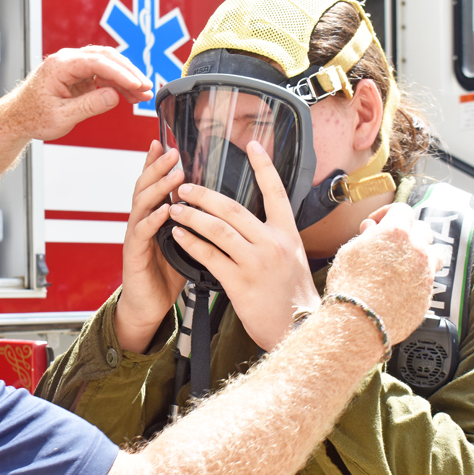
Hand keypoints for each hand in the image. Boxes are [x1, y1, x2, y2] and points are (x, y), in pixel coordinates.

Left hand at [3, 46, 152, 142]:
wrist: (18, 118)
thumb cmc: (33, 116)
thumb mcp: (62, 116)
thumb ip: (89, 106)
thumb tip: (113, 96)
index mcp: (60, 65)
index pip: (97, 62)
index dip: (121, 73)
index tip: (137, 85)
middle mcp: (67, 60)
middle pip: (106, 57)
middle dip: (129, 72)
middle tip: (146, 87)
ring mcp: (73, 65)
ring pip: (107, 64)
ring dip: (126, 78)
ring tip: (143, 95)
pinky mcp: (78, 74)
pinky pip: (102, 74)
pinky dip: (117, 84)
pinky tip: (130, 95)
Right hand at [114, 141, 186, 353]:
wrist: (149, 306)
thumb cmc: (167, 275)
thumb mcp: (186, 243)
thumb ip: (195, 224)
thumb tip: (220, 207)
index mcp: (153, 217)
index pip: (154, 183)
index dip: (157, 163)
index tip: (165, 142)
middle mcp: (141, 222)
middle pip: (144, 186)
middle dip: (157, 167)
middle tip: (172, 151)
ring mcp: (135, 237)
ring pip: (141, 205)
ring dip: (157, 188)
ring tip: (172, 175)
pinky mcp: (133, 255)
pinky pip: (141, 234)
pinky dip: (153, 220)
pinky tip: (164, 211)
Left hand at [167, 141, 319, 350]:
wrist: (299, 329)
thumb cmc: (291, 298)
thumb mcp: (292, 260)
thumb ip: (273, 239)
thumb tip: (251, 224)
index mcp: (288, 234)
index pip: (276, 192)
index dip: (264, 167)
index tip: (252, 145)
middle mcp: (273, 243)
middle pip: (234, 208)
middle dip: (205, 194)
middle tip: (184, 186)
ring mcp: (257, 262)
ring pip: (218, 229)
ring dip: (192, 216)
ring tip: (174, 208)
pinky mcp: (240, 282)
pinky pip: (209, 256)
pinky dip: (190, 242)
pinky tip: (177, 235)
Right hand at [326, 203, 440, 343]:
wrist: (358, 321)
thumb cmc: (348, 287)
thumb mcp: (348, 253)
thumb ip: (365, 237)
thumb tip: (372, 230)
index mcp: (395, 233)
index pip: (402, 210)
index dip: (387, 213)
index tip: (376, 223)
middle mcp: (416, 249)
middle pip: (422, 230)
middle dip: (407, 233)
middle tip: (390, 244)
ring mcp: (426, 272)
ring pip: (436, 253)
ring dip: (423, 254)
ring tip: (407, 263)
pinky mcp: (428, 295)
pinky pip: (429, 280)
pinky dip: (419, 279)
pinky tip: (402, 286)